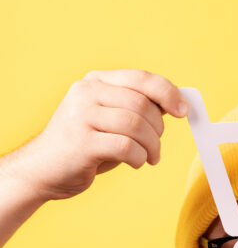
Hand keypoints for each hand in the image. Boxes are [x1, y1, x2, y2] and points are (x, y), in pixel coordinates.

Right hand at [19, 69, 188, 200]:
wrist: (43, 170)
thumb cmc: (86, 146)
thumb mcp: (111, 120)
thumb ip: (137, 108)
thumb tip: (175, 103)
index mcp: (96, 82)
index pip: (141, 78)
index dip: (168, 93)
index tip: (183, 111)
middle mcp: (86, 93)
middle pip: (142, 104)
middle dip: (158, 129)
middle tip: (155, 147)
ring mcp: (81, 116)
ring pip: (137, 125)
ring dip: (152, 146)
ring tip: (149, 158)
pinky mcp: (81, 142)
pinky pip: (126, 147)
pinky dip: (139, 158)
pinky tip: (136, 163)